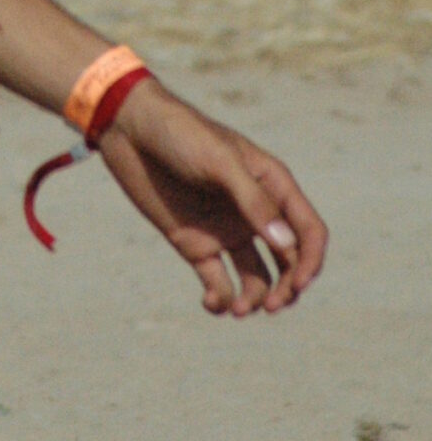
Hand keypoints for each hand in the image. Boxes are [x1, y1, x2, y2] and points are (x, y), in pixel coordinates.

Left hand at [99, 81, 327, 316]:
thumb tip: (286, 245)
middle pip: (288, 262)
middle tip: (270, 307)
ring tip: (238, 310)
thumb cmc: (179, 134)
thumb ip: (253, 201)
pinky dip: (221, 299)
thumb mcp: (219, 162)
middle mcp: (254, 212)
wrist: (128, 130)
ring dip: (254, 299)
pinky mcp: (196, 244)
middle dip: (287, 289)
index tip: (297, 285)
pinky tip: (211, 302)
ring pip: (257, 279)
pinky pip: (219, 282)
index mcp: (271, 186)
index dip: (311, 262)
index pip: (309, 231)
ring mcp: (226, 230)